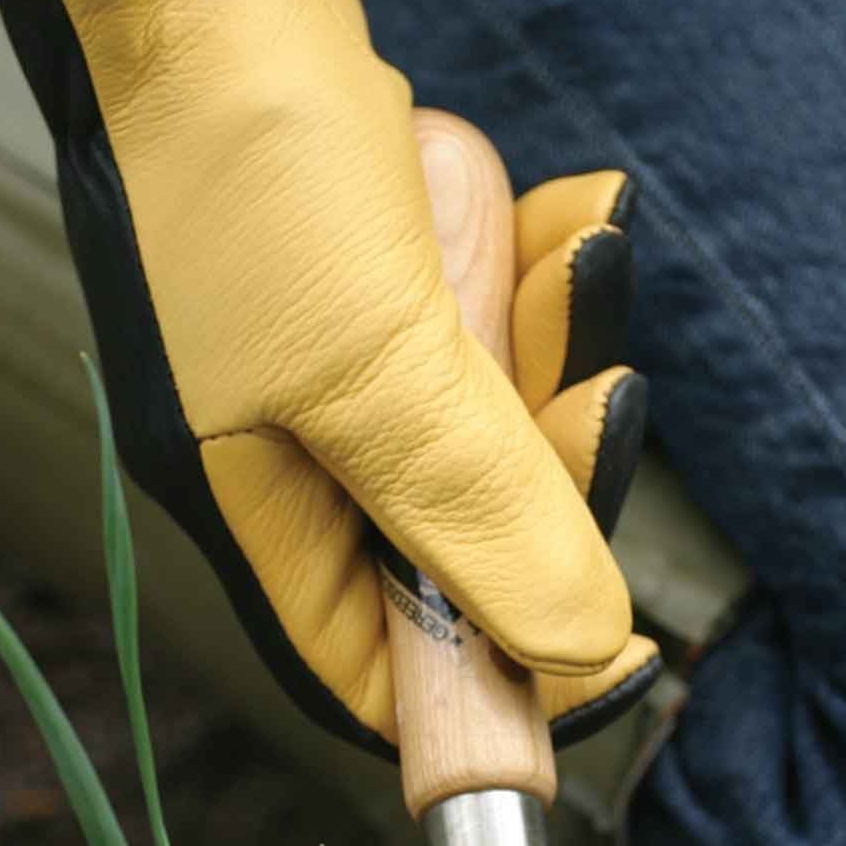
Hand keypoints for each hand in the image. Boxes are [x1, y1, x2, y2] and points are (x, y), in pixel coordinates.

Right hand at [0, 0, 657, 752]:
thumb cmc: (245, 161)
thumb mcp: (370, 366)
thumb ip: (475, 510)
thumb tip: (576, 645)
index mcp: (253, 501)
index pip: (368, 659)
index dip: (478, 684)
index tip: (601, 668)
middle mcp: (296, 448)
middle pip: (458, 540)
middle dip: (543, 468)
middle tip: (597, 397)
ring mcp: (342, 361)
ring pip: (491, 423)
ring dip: (553, 341)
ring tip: (577, 249)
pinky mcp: (384, 281)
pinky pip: (495, 319)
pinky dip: (545, 270)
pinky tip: (575, 213)